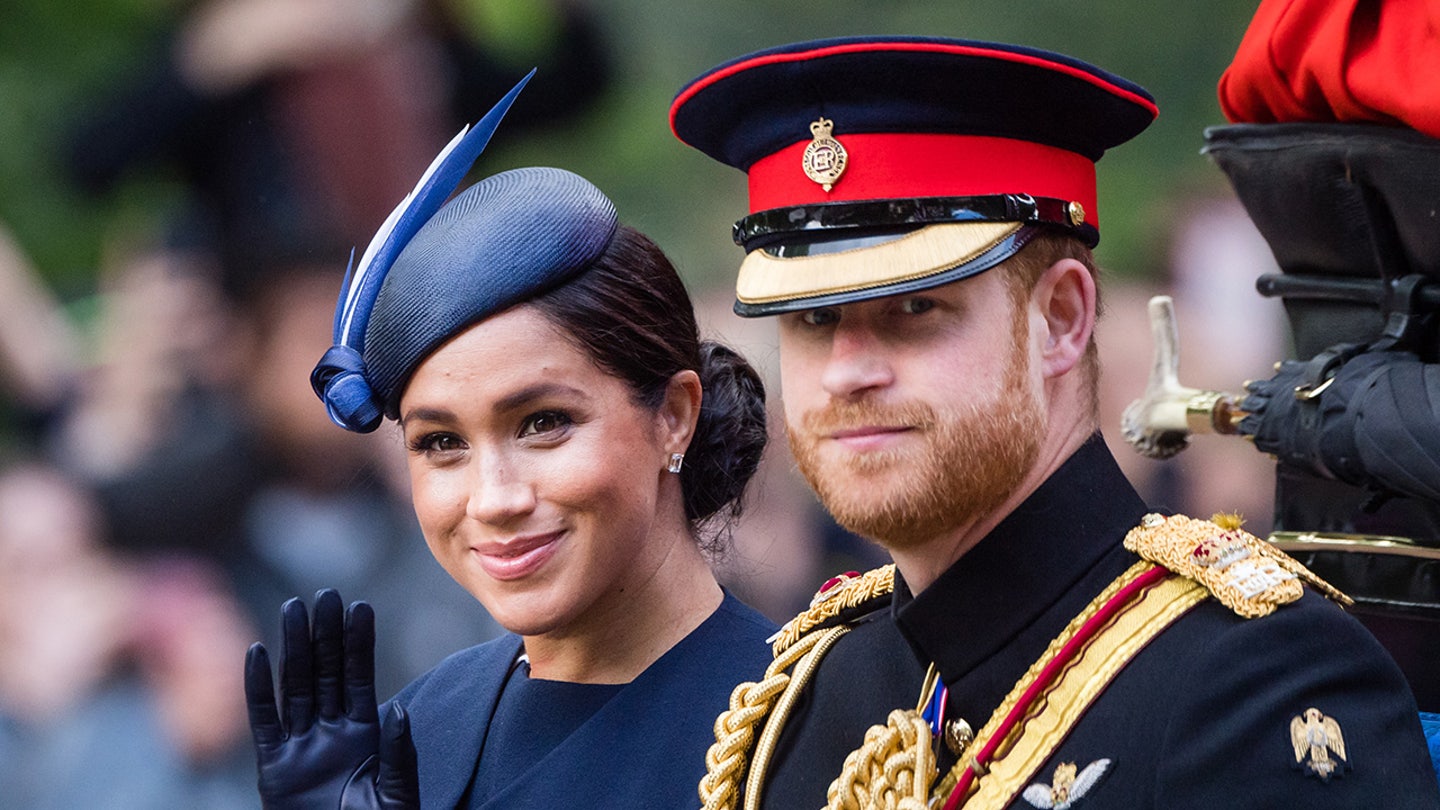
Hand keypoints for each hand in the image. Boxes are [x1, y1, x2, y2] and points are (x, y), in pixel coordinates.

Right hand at [245, 589, 418, 808]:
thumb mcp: (397, 796)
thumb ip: (398, 754)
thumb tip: (396, 710)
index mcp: (366, 736)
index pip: (360, 678)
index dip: (359, 643)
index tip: (360, 607)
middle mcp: (331, 735)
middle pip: (325, 673)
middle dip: (324, 634)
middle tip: (325, 593)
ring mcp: (301, 749)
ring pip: (295, 687)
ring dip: (293, 648)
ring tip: (293, 608)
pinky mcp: (274, 770)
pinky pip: (264, 722)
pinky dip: (258, 689)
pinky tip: (257, 654)